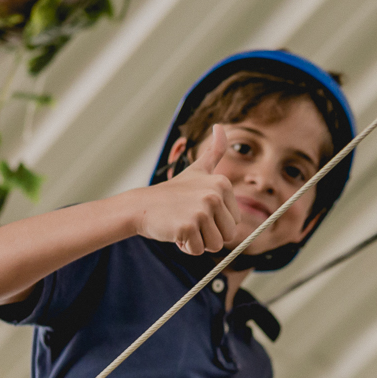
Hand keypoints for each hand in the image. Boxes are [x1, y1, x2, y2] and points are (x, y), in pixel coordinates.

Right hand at [132, 125, 239, 254]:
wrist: (141, 206)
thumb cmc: (172, 192)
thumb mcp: (197, 170)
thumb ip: (214, 151)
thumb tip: (221, 127)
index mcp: (222, 184)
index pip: (235, 221)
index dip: (216, 222)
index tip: (198, 210)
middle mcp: (214, 195)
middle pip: (229, 235)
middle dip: (209, 234)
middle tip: (190, 220)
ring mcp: (202, 210)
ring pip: (215, 245)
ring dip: (198, 242)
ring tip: (183, 224)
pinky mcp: (188, 226)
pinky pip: (197, 250)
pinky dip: (185, 246)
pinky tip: (174, 231)